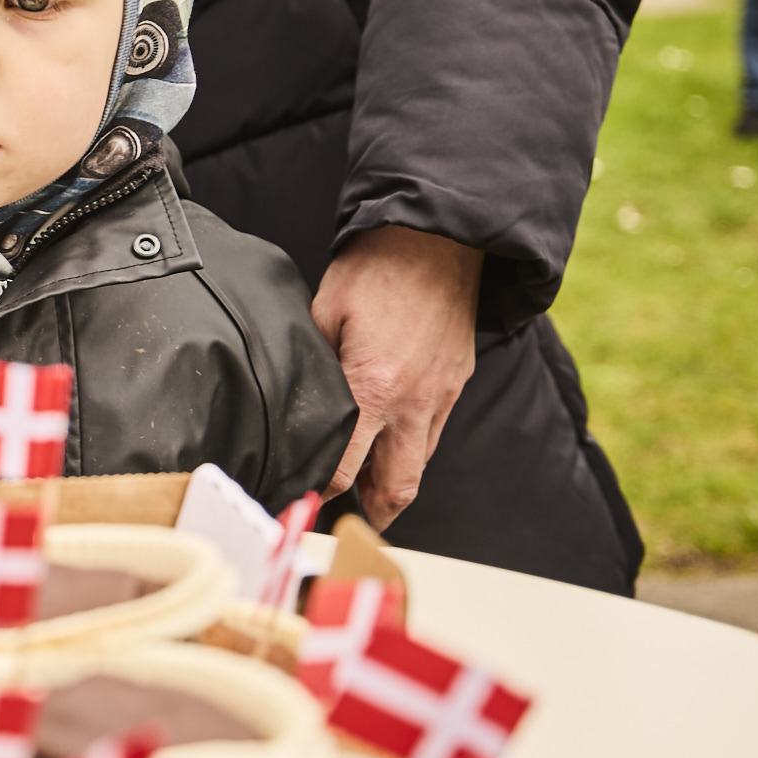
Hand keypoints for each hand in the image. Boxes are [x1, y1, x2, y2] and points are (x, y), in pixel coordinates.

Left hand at [311, 225, 481, 530]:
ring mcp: (442, 394)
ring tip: (368, 488)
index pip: (346, 470)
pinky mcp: (458, 380)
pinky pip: (436, 428)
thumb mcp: (325, 312)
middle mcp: (413, 404)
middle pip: (398, 489)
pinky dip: (415, 444)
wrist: (441, 236)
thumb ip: (314, 363)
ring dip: (396, 482)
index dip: (322, 490)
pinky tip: (392, 435)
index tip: (302, 496)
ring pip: (422, 462)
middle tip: (348, 521)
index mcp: (373, 390)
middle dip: (373, 514)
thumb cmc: (377, 268)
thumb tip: (298, 397)